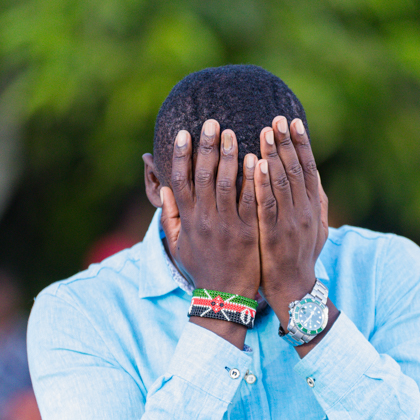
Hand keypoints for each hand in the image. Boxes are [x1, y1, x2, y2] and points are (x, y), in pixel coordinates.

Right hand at [160, 119, 259, 343]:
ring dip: (228, 156)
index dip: (181, 156)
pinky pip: (250, 201)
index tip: (184, 133)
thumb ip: (172, 216)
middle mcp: (205, 220)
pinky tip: (256, 159)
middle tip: (212, 122)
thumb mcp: (180, 244)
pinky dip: (252, 180)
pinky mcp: (248, 232)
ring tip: (233, 132)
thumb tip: (163, 188)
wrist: (224, 297)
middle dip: (206, 147)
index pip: (180, 181)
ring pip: (225, 185)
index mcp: (188, 219)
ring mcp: (227, 226)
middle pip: (202, 176)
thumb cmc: (202, 268)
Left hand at [254, 116, 334, 341]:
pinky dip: (262, 183)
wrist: (294, 289)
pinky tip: (254, 164)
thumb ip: (316, 202)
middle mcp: (305, 211)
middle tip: (277, 118)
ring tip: (265, 132)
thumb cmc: (301, 257)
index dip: (301, 144)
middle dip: (286, 142)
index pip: (308, 168)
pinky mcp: (273, 234)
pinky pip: (266, 204)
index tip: (292, 122)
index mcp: (313, 207)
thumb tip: (315, 176)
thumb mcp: (316, 228)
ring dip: (273, 155)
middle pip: (295, 169)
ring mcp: (290, 223)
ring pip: (282, 183)